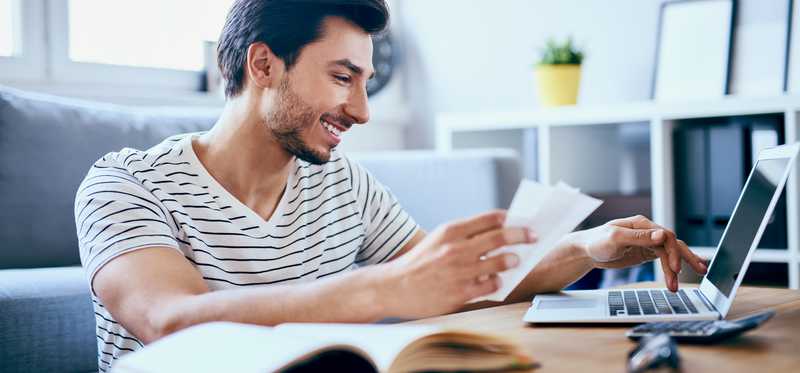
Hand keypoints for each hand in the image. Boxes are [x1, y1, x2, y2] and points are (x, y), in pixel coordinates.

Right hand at [380, 210, 536, 318]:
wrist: (394, 286)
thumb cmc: (420, 262)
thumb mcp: (438, 239)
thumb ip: (464, 234)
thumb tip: (497, 230)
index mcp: (451, 230)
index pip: (490, 218)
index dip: (510, 219)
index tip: (522, 221)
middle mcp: (456, 248)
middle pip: (500, 237)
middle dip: (522, 235)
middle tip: (533, 236)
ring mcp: (459, 271)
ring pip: (500, 261)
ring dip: (512, 259)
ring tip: (515, 260)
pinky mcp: (460, 293)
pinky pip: (491, 285)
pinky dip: (497, 281)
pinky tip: (496, 280)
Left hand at [566, 215, 706, 291]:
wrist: (585, 251)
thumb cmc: (596, 241)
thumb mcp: (615, 238)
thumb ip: (639, 237)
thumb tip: (662, 234)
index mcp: (642, 224)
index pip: (665, 236)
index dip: (673, 252)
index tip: (675, 268)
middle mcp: (647, 231)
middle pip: (673, 243)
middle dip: (685, 258)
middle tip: (700, 271)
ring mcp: (647, 242)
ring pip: (670, 253)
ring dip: (677, 268)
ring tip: (679, 285)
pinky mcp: (645, 253)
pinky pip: (663, 259)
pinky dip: (671, 269)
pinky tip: (677, 278)